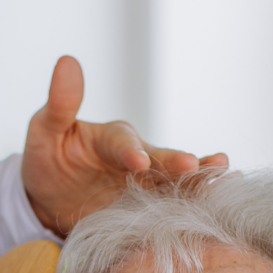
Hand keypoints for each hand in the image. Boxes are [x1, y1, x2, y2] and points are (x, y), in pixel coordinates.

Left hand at [21, 56, 230, 236]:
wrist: (51, 199)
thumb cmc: (49, 158)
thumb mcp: (45, 131)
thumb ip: (60, 104)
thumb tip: (66, 61)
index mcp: (113, 138)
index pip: (123, 143)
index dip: (131, 151)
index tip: (138, 161)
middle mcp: (138, 158)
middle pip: (160, 161)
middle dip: (176, 164)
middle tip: (194, 166)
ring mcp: (146, 186)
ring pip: (176, 182)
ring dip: (199, 181)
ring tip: (226, 178)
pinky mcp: (149, 211)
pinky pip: (173, 208)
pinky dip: (195, 206)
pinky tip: (222, 203)